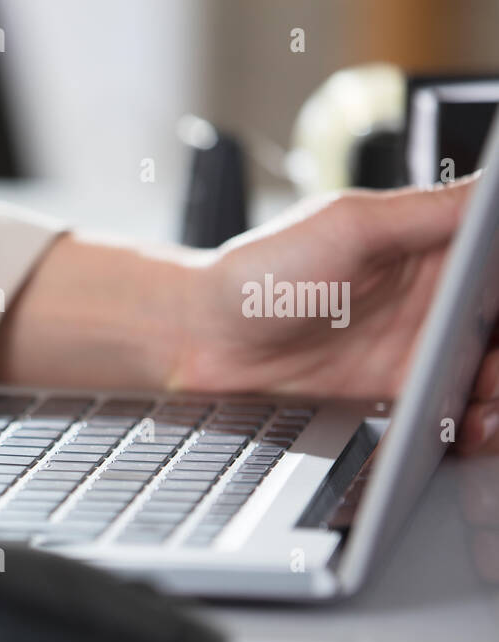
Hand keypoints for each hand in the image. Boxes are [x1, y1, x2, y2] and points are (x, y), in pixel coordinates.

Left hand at [0, 177, 498, 452]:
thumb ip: (430, 211)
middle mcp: (434, 295)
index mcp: (432, 242)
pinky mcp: (398, 394)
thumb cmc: (259, 272)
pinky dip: (469, 422)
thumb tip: (495, 186)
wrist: (201, 340)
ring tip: (483, 405)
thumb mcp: (349, 226)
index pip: (498, 256)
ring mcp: (419, 347)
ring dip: (496, 391)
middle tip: (493, 371)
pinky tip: (463, 427)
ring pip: (488, 369)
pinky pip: (452, 410)